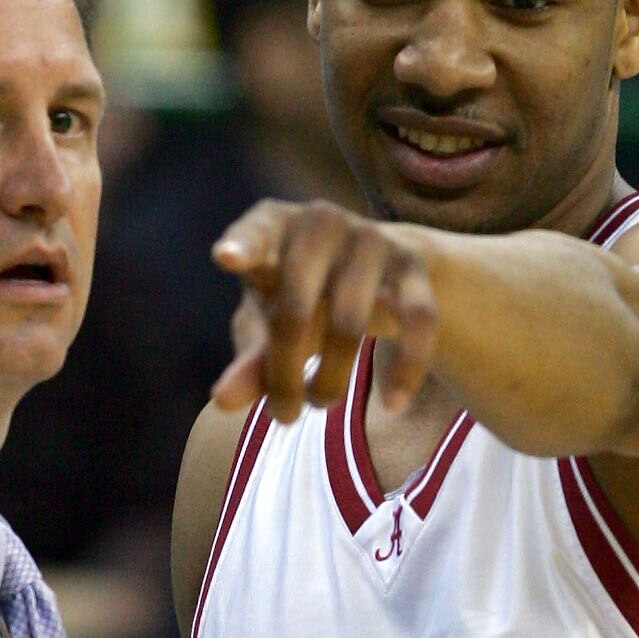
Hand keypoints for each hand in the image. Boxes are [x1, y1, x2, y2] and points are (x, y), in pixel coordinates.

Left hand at [213, 198, 437, 424]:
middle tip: (284, 416)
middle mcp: (320, 222)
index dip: (243, 247)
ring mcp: (369, 238)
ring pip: (350, 325)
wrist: (374, 266)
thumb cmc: (301, 295)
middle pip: (296, 309)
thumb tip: (222, 402)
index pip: (255, 233)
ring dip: (332, 379)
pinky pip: (416, 319)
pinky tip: (393, 404)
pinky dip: (406, 367)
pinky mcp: (411, 264)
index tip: (225, 259)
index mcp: (273, 225)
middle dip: (286, 374)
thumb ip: (249, 360)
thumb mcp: (269, 323)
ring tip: (320, 403)